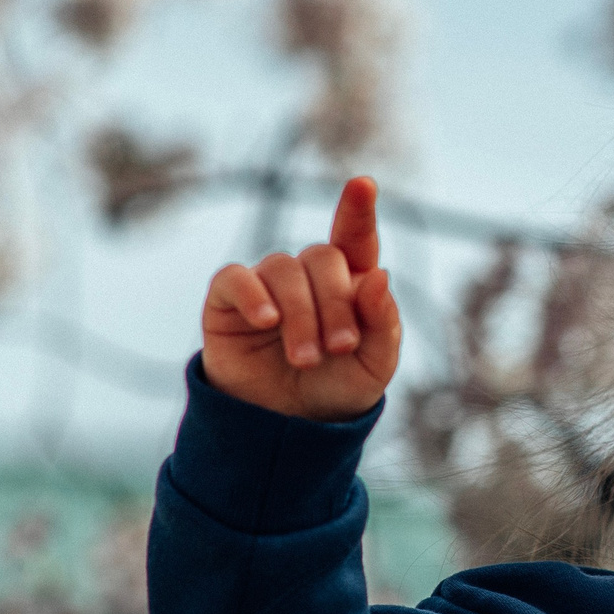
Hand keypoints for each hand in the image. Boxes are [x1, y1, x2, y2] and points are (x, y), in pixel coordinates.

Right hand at [201, 176, 402, 420]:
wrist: (287, 429)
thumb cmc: (337, 390)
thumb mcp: (375, 366)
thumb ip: (384, 324)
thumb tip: (380, 276)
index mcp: (351, 283)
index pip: (355, 237)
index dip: (357, 210)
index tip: (363, 184)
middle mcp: (308, 275)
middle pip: (323, 258)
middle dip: (336, 303)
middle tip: (339, 348)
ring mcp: (268, 284)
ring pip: (283, 269)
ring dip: (300, 315)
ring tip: (306, 360)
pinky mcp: (229, 301)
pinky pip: (236, 278)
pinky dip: (253, 295)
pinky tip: (267, 321)